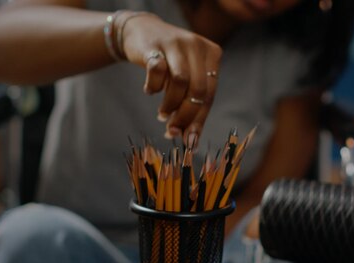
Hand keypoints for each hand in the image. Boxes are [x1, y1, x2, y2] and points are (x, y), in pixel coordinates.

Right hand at [119, 12, 222, 143]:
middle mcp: (198, 46)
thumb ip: (189, 104)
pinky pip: (158, 70)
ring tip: (162, 115)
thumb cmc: (168, 62)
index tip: (189, 141)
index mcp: (212, 54)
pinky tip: (150, 90)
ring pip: (181, 82)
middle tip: (172, 131)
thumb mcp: (185, 79)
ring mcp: (177, 43)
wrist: (141, 31)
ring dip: (170, 105)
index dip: (199, 120)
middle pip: (198, 90)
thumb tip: (190, 141)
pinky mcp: (155, 44)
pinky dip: (154, 87)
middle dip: (185, 116)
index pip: (210, 94)